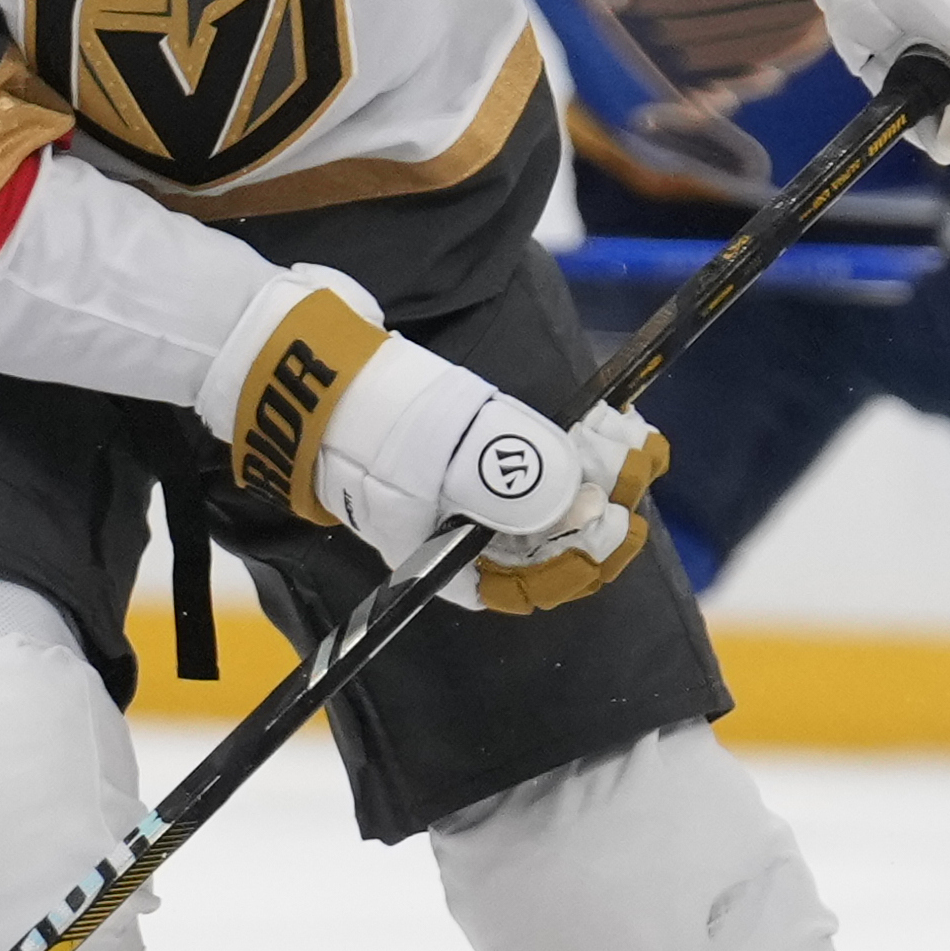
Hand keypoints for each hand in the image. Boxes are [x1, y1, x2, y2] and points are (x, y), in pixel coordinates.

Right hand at [201, 275, 668, 606]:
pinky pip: (529, 465)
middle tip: (639, 468)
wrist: (310, 363)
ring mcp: (460, 492)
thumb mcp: (446, 450)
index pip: (528, 587)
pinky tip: (601, 426)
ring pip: (544, 505)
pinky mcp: (465, 450)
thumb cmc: (369, 417)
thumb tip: (582, 503)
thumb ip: (511, 479)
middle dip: (598, 513)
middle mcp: (458, 535)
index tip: (616, 520)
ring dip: (591, 477)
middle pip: (546, 547)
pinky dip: (568, 451)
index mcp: (447, 559)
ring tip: (632, 443)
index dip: (581, 561)